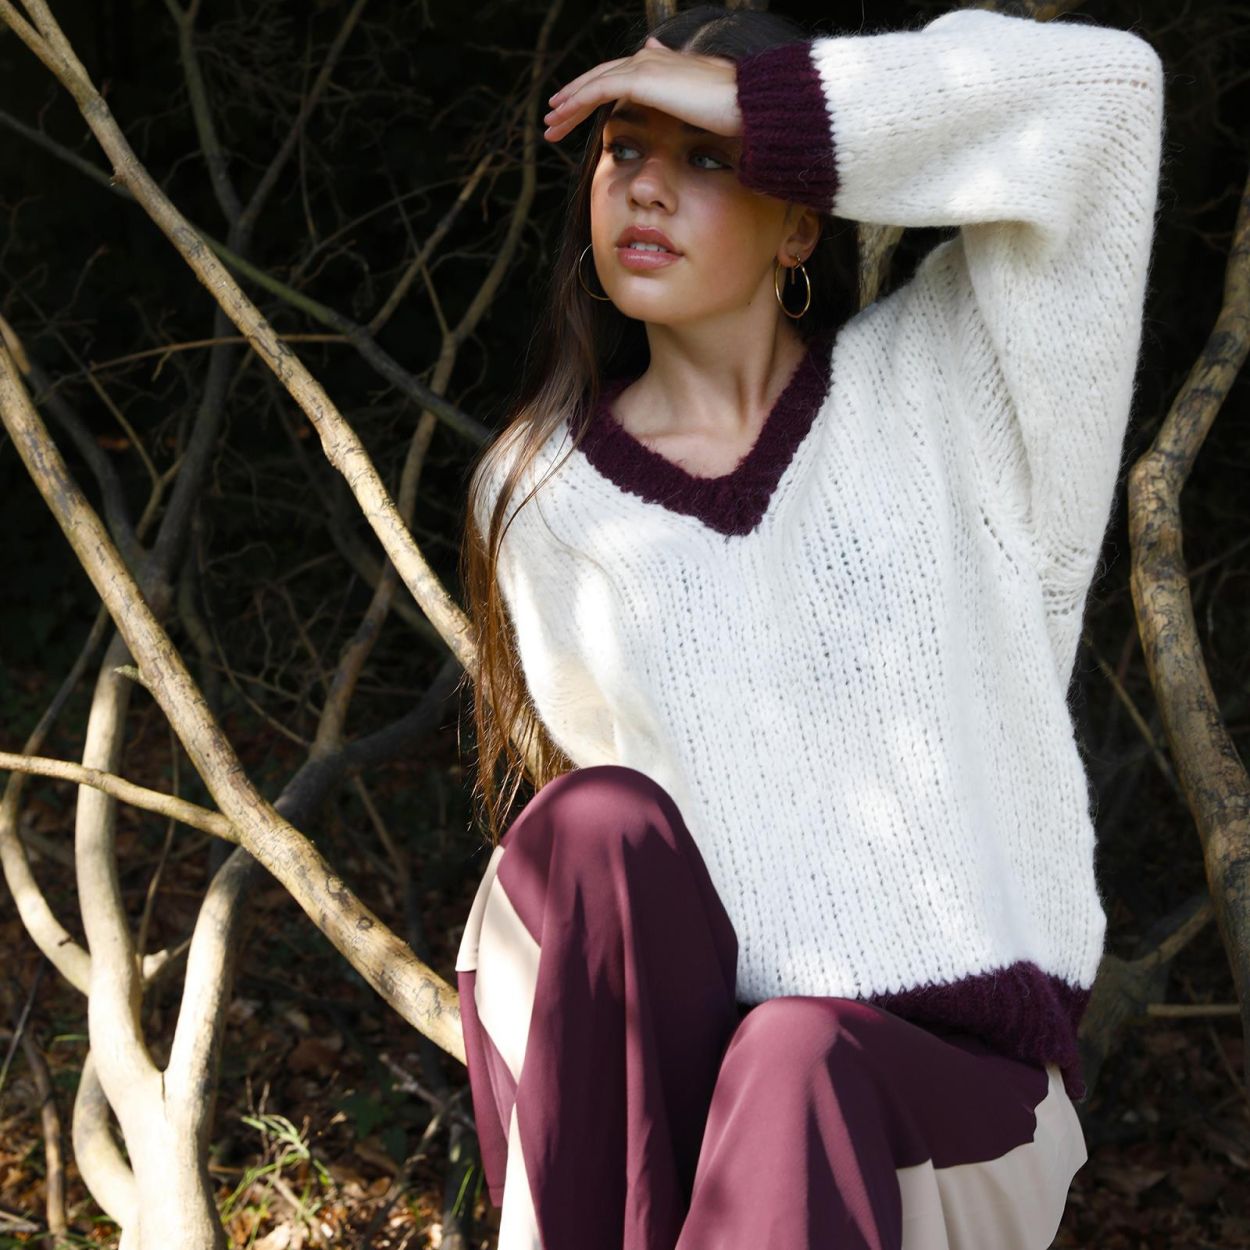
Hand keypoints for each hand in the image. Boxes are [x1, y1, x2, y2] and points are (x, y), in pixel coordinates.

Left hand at [543, 35, 742, 144]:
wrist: (746, 104)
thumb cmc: (732, 110)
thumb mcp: (701, 103)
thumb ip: (681, 94)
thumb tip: (673, 95)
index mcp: (662, 64)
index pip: (619, 77)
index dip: (594, 94)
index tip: (576, 113)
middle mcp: (650, 59)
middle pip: (601, 78)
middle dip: (574, 100)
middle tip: (552, 119)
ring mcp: (644, 66)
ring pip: (594, 83)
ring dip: (568, 105)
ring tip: (549, 125)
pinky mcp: (640, 79)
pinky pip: (598, 90)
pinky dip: (576, 102)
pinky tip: (561, 115)